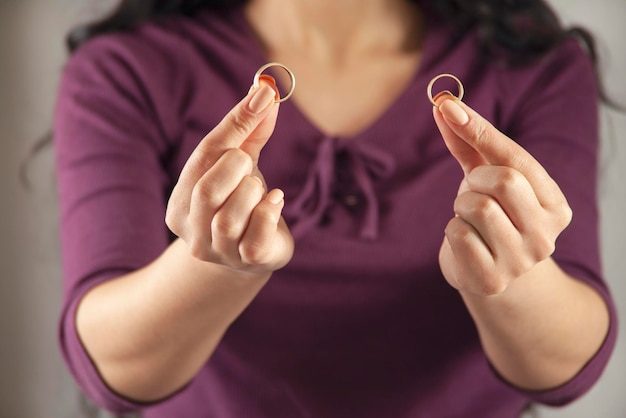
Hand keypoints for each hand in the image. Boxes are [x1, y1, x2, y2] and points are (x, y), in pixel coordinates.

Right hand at [166, 79, 293, 273]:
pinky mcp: (246, 262)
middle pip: (207, 191)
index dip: (236, 123)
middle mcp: (191, 230)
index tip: (265, 95)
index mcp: (180, 202)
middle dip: (236, 167)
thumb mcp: (242, 164)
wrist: (255, 252)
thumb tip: (267, 90)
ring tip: (259, 190)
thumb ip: (250, 131)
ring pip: (228, 218)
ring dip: (252, 193)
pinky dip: (269, 212)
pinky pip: (255, 237)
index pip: (203, 157)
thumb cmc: (243, 202)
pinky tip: (274, 203)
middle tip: (248, 161)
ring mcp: (217, 251)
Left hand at [433, 97, 571, 295]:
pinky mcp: (490, 278)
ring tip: (471, 221)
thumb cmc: (491, 219)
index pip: (517, 158)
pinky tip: (465, 243)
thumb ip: (470, 144)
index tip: (448, 105)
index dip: (480, 129)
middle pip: (503, 180)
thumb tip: (444, 104)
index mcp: (555, 205)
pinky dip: (452, 230)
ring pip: (477, 206)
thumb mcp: (486, 180)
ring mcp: (520, 260)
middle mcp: (546, 234)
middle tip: (474, 193)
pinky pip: (458, 234)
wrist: (490, 276)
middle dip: (476, 180)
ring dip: (462, 207)